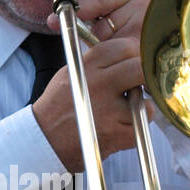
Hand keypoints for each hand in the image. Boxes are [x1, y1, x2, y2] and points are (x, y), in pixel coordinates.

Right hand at [33, 0, 155, 173]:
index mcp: (86, 67)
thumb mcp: (70, 73)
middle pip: (139, 68)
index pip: (122, 47)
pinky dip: (135, 127)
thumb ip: (96, 62)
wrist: (44, 141)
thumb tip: (129, 53)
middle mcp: (98, 85)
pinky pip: (141, 125)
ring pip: (145, 100)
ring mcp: (108, 110)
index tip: (136, 61)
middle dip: (144, 75)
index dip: (134, 53)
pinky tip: (121, 127)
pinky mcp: (116, 134)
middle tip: (142, 82)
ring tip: (126, 110)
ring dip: (141, 106)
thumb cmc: (58, 107)